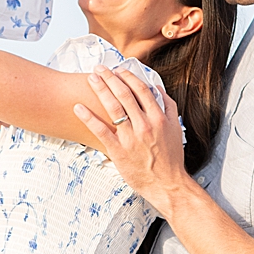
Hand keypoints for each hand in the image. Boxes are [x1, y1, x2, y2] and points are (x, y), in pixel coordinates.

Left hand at [74, 68, 187, 205]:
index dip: (128, 76)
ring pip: (112, 108)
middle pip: (124, 94)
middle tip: (100, 68)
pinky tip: (78, 107)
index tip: (119, 70)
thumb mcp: (176, 129)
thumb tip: (158, 88)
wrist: (167, 185)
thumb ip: (168, 106)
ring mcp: (130, 137)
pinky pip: (100, 130)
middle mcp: (144, 125)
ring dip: (100, 90)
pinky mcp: (118, 150)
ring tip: (91, 79)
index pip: (141, 89)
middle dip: (110, 78)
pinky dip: (88, 117)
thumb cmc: (171, 159)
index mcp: (158, 118)